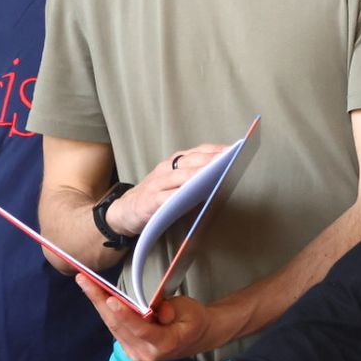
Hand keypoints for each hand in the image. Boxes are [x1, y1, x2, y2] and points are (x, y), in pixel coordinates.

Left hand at [75, 276, 242, 360]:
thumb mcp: (188, 310)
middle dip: (99, 301)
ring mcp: (135, 352)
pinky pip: (114, 327)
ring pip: (112, 325)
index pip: (140, 328)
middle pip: (118, 325)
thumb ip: (170, 309)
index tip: (110, 299)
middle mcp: (145, 352)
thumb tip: (155, 309)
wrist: (198, 337)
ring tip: (85, 282)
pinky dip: (105, 310)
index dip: (124, 314)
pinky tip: (95, 294)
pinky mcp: (129, 347)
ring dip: (97, 303)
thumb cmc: (194, 321)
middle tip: (84, 280)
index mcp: (164, 344)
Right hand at [105, 143, 231, 236]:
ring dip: (199, 174)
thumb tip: (225, 178)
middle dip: (211, 160)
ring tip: (216, 173)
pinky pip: (167, 196)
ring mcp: (157, 183)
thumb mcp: (176, 184)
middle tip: (229, 160)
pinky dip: (181, 194)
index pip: (198, 152)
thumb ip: (196, 180)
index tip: (234, 150)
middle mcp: (166, 169)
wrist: (126, 210)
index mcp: (174, 163)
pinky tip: (194, 194)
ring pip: (181, 176)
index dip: (216, 150)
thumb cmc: (158, 196)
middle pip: (191, 161)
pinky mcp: (151, 200)